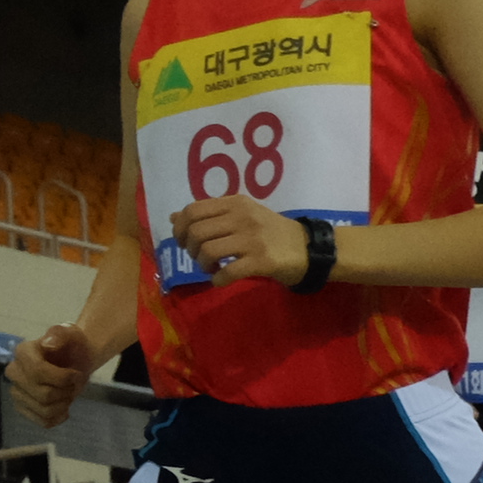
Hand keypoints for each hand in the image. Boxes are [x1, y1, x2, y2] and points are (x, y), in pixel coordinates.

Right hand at [7, 321, 101, 429]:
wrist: (76, 357)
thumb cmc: (72, 344)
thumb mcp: (70, 332)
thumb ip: (60, 334)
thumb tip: (48, 343)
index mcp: (23, 352)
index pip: (37, 372)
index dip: (62, 378)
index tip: (76, 374)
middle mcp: (14, 372)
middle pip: (43, 395)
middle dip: (66, 392)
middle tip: (74, 383)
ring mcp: (17, 392)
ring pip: (44, 410)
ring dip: (65, 404)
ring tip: (69, 393)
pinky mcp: (23, 408)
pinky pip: (43, 421)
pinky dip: (59, 417)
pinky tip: (65, 407)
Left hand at [167, 195, 310, 284]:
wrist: (308, 248)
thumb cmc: (271, 232)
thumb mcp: (241, 216)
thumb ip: (210, 215)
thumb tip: (173, 217)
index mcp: (235, 202)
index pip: (193, 210)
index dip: (180, 228)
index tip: (186, 242)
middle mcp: (242, 216)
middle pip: (197, 231)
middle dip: (190, 249)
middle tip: (200, 258)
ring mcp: (252, 238)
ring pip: (208, 250)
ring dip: (202, 264)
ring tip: (211, 268)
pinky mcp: (261, 260)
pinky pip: (227, 272)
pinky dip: (217, 280)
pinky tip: (221, 280)